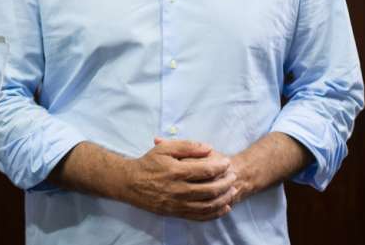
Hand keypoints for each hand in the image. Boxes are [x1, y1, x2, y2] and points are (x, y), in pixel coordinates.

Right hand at [117, 138, 236, 220]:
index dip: (220, 166)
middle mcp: (179, 190)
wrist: (131, 184)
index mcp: (177, 171)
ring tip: (232, 190)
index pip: (206, 170)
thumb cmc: (148, 163)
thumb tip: (208, 148)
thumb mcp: (165, 149)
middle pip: (211, 189)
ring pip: (209, 205)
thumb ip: (187, 146)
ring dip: (224, 198)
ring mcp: (179, 204)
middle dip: (226, 182)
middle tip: (233, 176)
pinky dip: (215, 213)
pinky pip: (201, 216)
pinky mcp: (177, 213)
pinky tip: (224, 207)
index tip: (227, 162)